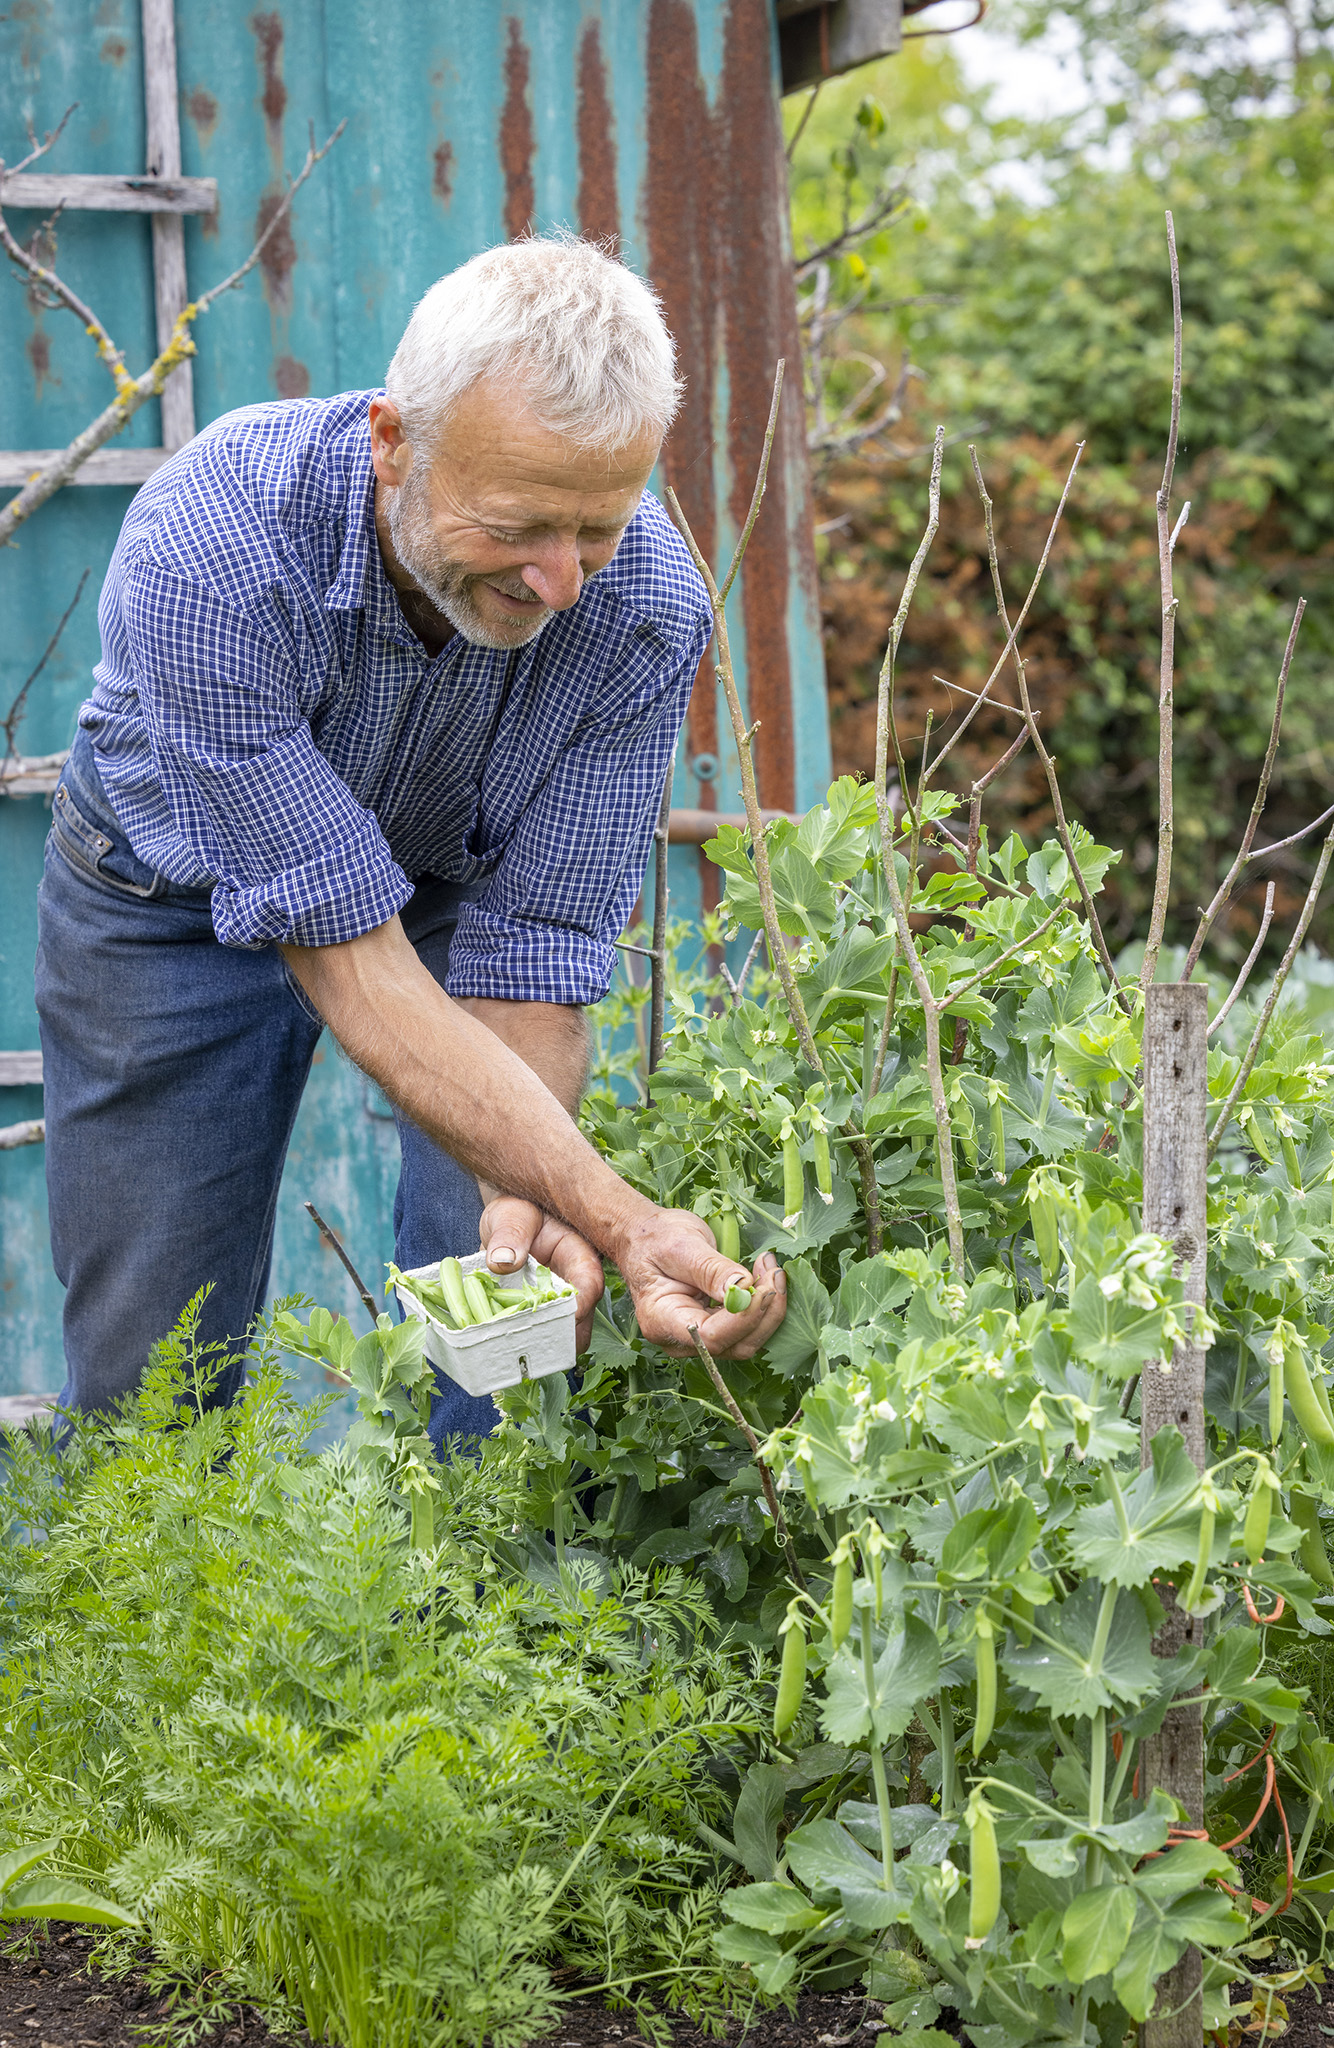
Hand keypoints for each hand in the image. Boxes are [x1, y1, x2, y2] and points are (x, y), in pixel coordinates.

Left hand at [479, 1195, 605, 1349]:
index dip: (582, 1303)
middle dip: (564, 1338)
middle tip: (535, 1349)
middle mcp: (574, 1283)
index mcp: (578, 1254)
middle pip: (582, 1320)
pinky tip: (502, 1350)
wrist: (507, 1220)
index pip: (591, 1281)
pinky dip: (524, 1345)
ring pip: (562, 1334)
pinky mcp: (538, 1314)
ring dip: (543, 1346)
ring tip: (515, 1353)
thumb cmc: (517, 1209)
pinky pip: (538, 1336)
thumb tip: (502, 1262)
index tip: (566, 1318)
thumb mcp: (512, 1214)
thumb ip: (510, 1233)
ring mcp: (556, 1302)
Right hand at [609, 1208, 786, 1358]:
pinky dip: (762, 1305)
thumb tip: (744, 1287)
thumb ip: (711, 1270)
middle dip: (764, 1313)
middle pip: (734, 1345)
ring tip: (771, 1270)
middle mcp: (680, 1339)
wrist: (644, 1239)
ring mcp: (698, 1337)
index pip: (710, 1337)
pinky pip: (746, 1328)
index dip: (743, 1318)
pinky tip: (766, 1277)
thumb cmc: (655, 1239)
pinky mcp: (715, 1327)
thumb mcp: (681, 1246)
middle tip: (774, 1272)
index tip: (764, 1286)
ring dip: (768, 1309)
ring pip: (746, 1340)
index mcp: (661, 1320)